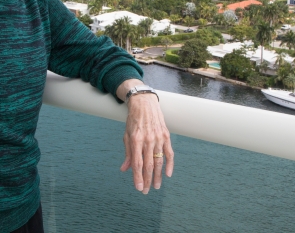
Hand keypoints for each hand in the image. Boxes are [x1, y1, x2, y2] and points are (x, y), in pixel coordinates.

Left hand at [117, 80, 173, 194]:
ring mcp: (158, 137)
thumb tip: (124, 169)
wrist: (144, 103)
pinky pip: (169, 153)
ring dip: (158, 175)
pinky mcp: (166, 135)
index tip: (139, 188)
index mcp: (136, 139)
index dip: (138, 177)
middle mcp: (148, 139)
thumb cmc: (133, 120)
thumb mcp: (126, 135)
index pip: (137, 163)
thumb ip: (127, 153)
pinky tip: (168, 174)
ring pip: (159, 161)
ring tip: (156, 186)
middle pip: (148, 165)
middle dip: (147, 180)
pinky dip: (169, 164)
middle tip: (146, 191)